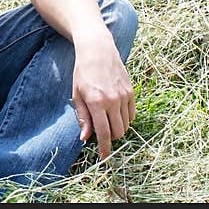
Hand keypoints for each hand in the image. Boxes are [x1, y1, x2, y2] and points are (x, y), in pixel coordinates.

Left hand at [71, 33, 135, 158]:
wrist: (98, 51)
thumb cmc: (83, 73)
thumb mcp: (77, 95)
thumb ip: (83, 117)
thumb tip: (85, 138)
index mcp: (96, 102)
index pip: (103, 133)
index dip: (104, 148)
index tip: (104, 157)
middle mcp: (112, 101)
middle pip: (118, 132)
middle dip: (111, 138)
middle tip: (102, 133)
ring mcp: (124, 96)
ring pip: (126, 124)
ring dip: (118, 128)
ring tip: (108, 121)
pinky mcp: (131, 91)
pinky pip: (132, 114)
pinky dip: (125, 118)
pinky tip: (116, 113)